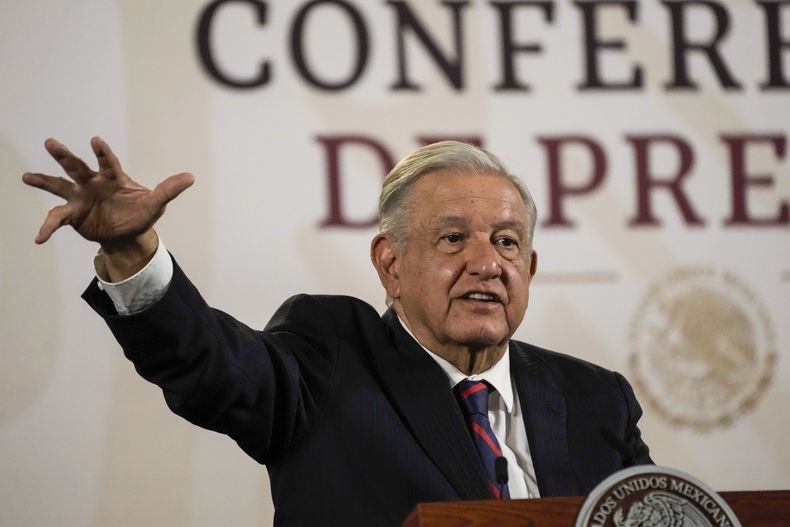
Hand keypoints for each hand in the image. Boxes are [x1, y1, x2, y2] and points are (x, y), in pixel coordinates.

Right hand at [22, 136, 193, 247]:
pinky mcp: (73, 215)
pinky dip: (47, 228)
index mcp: (113, 178)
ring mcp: (80, 198)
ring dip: (43, 181)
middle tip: (49, 142)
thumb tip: (191, 177)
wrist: (127, 234)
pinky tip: (39, 239)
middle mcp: (93, 183)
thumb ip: (169, 190)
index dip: (102, 152)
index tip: (95, 141)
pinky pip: (57, 219)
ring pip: (59, 186)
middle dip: (64, 156)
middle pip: (77, 167)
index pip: (108, 162)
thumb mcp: (156, 204)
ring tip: (26, 177)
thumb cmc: (140, 213)